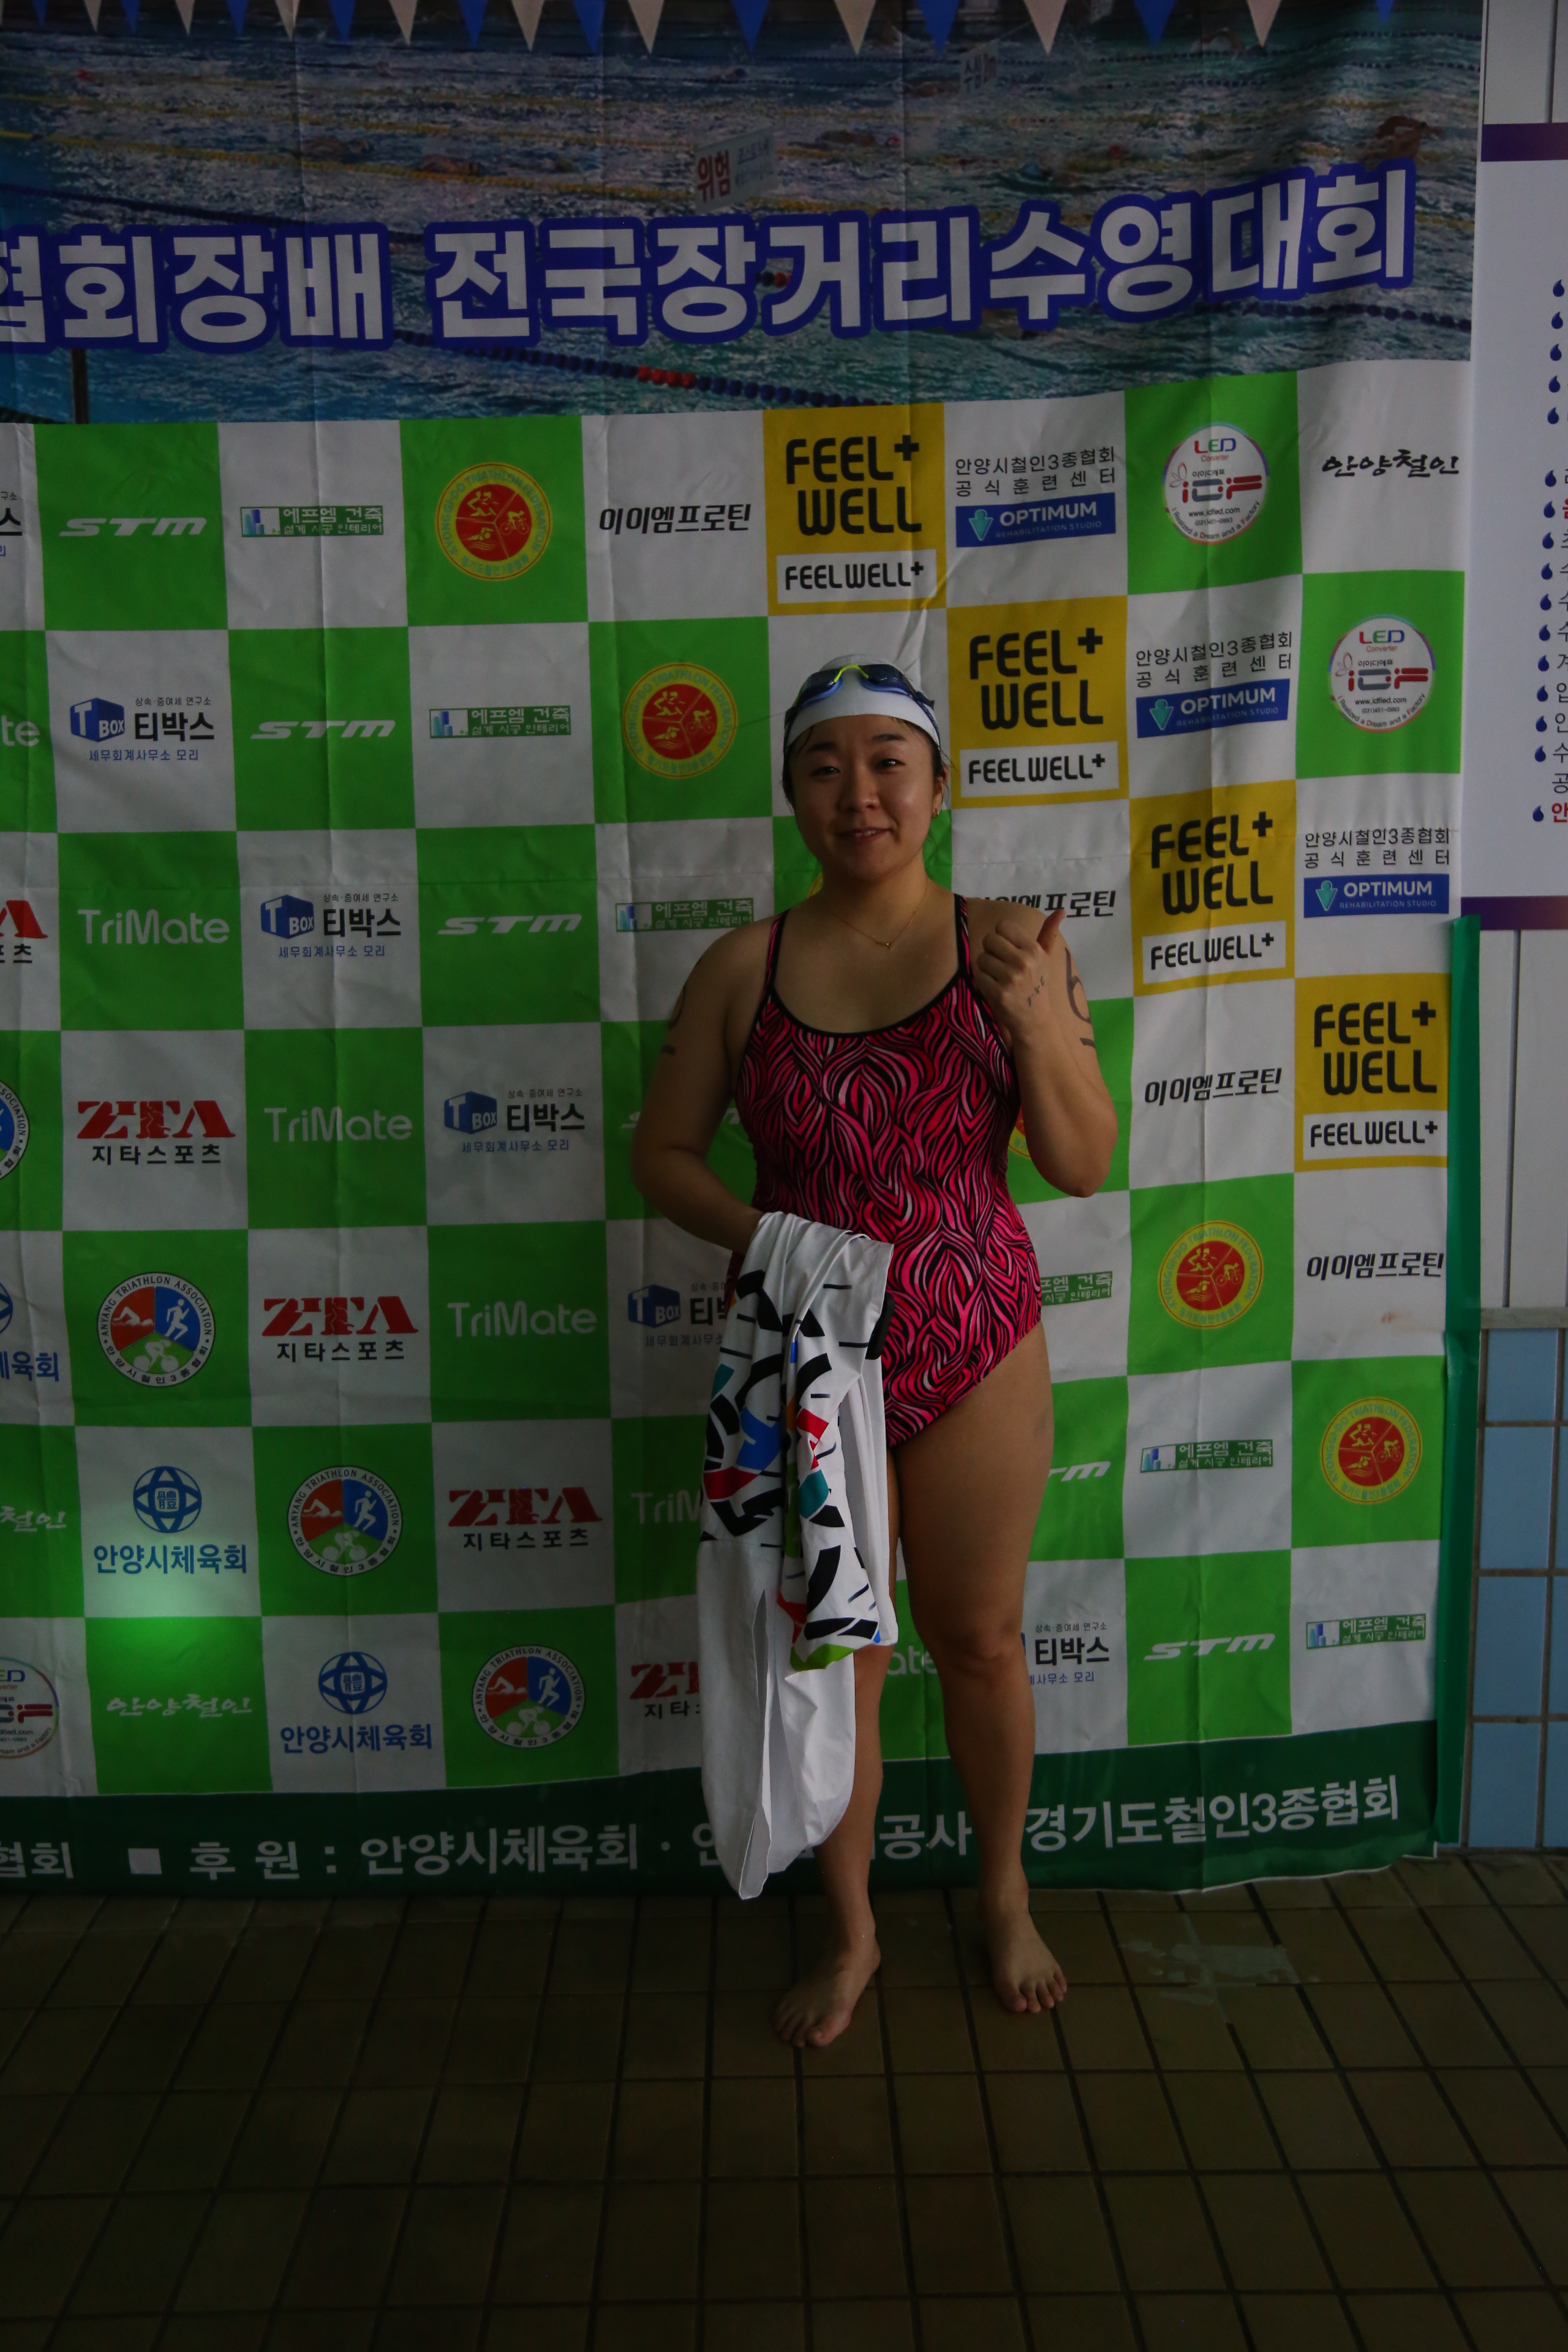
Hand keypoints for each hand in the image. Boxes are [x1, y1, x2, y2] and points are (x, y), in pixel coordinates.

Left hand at [973, 907, 1062, 1043]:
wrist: (1034, 1020)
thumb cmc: (1037, 985)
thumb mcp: (1045, 958)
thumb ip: (1048, 933)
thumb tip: (1061, 909)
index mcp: (1034, 950)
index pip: (1002, 926)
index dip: (1000, 937)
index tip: (1007, 950)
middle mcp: (1024, 961)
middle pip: (989, 939)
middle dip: (991, 951)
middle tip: (1000, 965)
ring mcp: (1010, 978)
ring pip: (981, 958)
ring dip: (985, 968)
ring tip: (998, 977)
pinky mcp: (998, 993)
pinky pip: (978, 975)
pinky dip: (982, 981)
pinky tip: (995, 988)